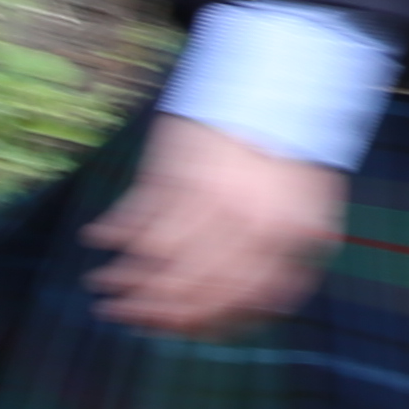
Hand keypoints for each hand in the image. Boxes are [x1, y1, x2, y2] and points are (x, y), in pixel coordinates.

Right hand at [86, 114, 346, 336]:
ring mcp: (206, 197)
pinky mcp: (176, 169)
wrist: (280, 79)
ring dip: (122, 278)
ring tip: (100, 287)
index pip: (236, 300)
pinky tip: (96, 240)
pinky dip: (113, 232)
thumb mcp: (313, 207)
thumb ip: (293, 259)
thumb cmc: (294, 147)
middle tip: (124, 316)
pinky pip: (138, 214)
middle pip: (189, 287)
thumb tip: (269, 306)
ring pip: (155, 257)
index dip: (202, 321)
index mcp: (280, 236)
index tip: (177, 329)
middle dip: (152, 311)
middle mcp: (243, 224)